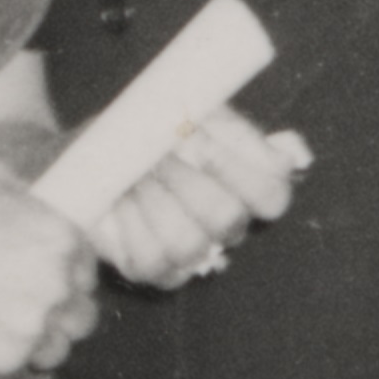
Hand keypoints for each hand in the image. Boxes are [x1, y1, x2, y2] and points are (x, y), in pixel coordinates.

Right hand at [0, 167, 108, 378]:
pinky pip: (15, 370)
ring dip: (37, 344)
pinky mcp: (6, 360)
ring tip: (4, 332)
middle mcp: (57, 286)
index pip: (88, 270)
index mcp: (62, 241)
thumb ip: (29, 195)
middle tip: (27, 309)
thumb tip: (41, 196)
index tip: (47, 280)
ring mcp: (34, 327)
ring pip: (56, 350)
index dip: (68, 276)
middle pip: (82, 315)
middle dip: (60, 314)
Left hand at [79, 104, 309, 291]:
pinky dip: (131, 227)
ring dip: (155, 202)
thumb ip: (238, 130)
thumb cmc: (146, 127)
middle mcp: (224, 223)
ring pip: (189, 243)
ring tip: (133, 175)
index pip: (272, 196)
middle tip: (157, 153)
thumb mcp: (192, 109)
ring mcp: (191, 250)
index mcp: (245, 182)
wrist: (87, 150)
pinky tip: (120, 202)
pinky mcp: (153, 269)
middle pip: (227, 219)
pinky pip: (152, 262)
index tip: (203, 141)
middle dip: (186, 181)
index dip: (241, 171)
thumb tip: (292, 155)